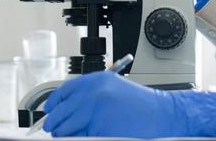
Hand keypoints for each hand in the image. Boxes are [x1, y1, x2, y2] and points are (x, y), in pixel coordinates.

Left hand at [43, 71, 215, 137]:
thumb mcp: (112, 89)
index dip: (54, 104)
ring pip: (67, 128)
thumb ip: (89, 95)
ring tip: (66, 136)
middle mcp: (93, 93)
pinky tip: (84, 137)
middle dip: (55, 123)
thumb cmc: (142, 104)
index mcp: (95, 80)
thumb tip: (66, 110)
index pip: (63, 92)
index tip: (50, 111)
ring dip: (64, 134)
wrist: (165, 115)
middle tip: (52, 129)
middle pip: (61, 112)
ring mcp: (96, 112)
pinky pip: (81, 139)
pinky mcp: (100, 130)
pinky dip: (79, 140)